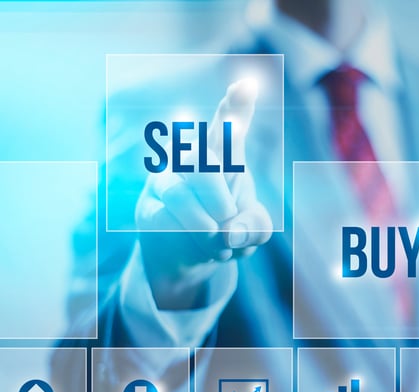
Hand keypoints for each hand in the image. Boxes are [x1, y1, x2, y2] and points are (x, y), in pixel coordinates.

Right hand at [135, 78, 271, 308]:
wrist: (194, 262)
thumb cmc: (228, 232)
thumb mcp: (253, 231)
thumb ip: (254, 227)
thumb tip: (228, 233)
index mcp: (224, 156)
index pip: (228, 126)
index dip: (236, 107)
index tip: (246, 86)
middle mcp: (191, 160)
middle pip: (201, 159)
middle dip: (217, 194)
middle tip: (227, 219)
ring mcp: (166, 181)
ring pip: (178, 192)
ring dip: (201, 222)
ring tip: (215, 237)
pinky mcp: (148, 207)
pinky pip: (163, 219)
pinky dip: (187, 238)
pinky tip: (200, 246)